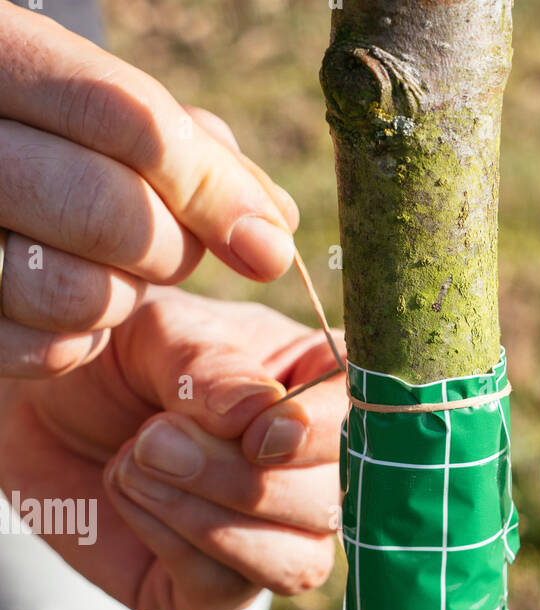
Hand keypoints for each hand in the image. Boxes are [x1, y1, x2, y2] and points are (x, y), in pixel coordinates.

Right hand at [0, 1, 297, 376]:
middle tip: (178, 249)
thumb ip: (193, 150)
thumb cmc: (47, 132)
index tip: (268, 243)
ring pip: (73, 291)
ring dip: (122, 297)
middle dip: (172, 250)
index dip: (213, 190)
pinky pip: (42, 349)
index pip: (127, 121)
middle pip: (106, 211)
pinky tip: (73, 304)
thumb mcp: (105, 108)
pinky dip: (78, 341)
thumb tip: (277, 224)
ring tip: (111, 269)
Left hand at [0, 289, 346, 609]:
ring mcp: (271, 540)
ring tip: (137, 461)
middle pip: (331, 508)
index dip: (320, 442)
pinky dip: (169, 538)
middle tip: (155, 438)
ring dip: (211, 518)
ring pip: (296, 564)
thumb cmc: (114, 358)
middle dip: (242, 480)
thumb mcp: (162, 333)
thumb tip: (262, 421)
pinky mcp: (215, 591)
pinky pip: (224, 588)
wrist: (34, 409)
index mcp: (322, 396)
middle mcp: (312, 477)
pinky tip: (127, 491)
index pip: (366, 430)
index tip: (259, 434)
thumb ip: (214, 367)